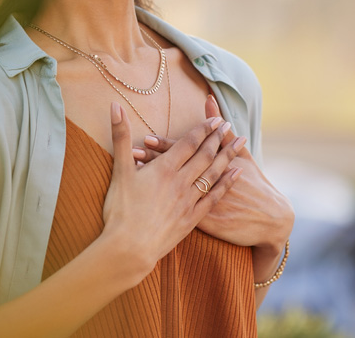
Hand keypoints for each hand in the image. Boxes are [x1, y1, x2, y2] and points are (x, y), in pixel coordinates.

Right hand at [100, 102, 243, 277]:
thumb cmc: (120, 210)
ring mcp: (189, 201)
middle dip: (218, 138)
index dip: (202, 130)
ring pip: (213, 173)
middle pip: (205, 155)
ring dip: (228, 156)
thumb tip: (115, 105)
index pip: (188, 143)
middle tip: (230, 125)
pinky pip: (215, 196)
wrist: (129, 249)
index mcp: (164, 168)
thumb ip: (120, 136)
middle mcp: (181, 182)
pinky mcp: (192, 218)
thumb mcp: (119, 170)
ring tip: (240, 143)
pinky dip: (227, 183)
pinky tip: (237, 174)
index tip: (215, 119)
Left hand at [132, 95, 293, 251]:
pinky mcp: (203, 222)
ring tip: (134, 172)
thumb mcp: (241, 156)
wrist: (269, 219)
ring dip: (152, 182)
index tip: (146, 137)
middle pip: (176, 170)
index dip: (165, 146)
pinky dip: (161, 205)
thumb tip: (209, 100)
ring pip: (172, 190)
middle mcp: (206, 183)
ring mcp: (203, 204)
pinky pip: (177, 212)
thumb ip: (222, 131)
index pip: (185, 152)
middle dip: (153, 161)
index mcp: (213, 166)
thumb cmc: (255, 184)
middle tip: (132, 152)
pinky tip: (144, 201)